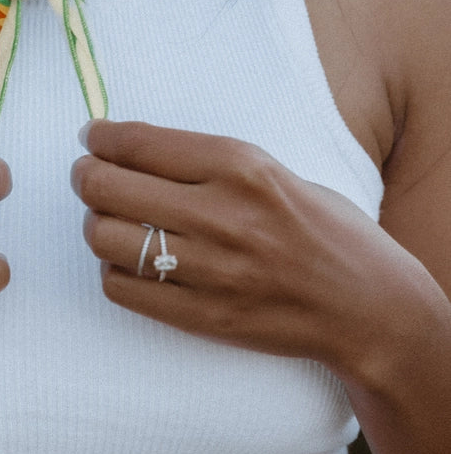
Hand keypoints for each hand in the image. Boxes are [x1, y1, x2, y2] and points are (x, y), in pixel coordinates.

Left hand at [71, 119, 414, 373]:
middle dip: (86, 176)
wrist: (367, 305)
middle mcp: (220, 214)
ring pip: (105, 238)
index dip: (100, 137)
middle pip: (108, 187)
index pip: (138, 142)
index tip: (91, 137)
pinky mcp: (203, 316)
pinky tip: (129, 262)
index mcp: (240, 165)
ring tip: (108, 219)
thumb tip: (132, 147)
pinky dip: (112, 270)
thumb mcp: (270, 171)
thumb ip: (207, 161)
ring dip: (95, 223)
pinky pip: (121, 287)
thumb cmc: (321, 227)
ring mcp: (210, 269)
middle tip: (88, 175)